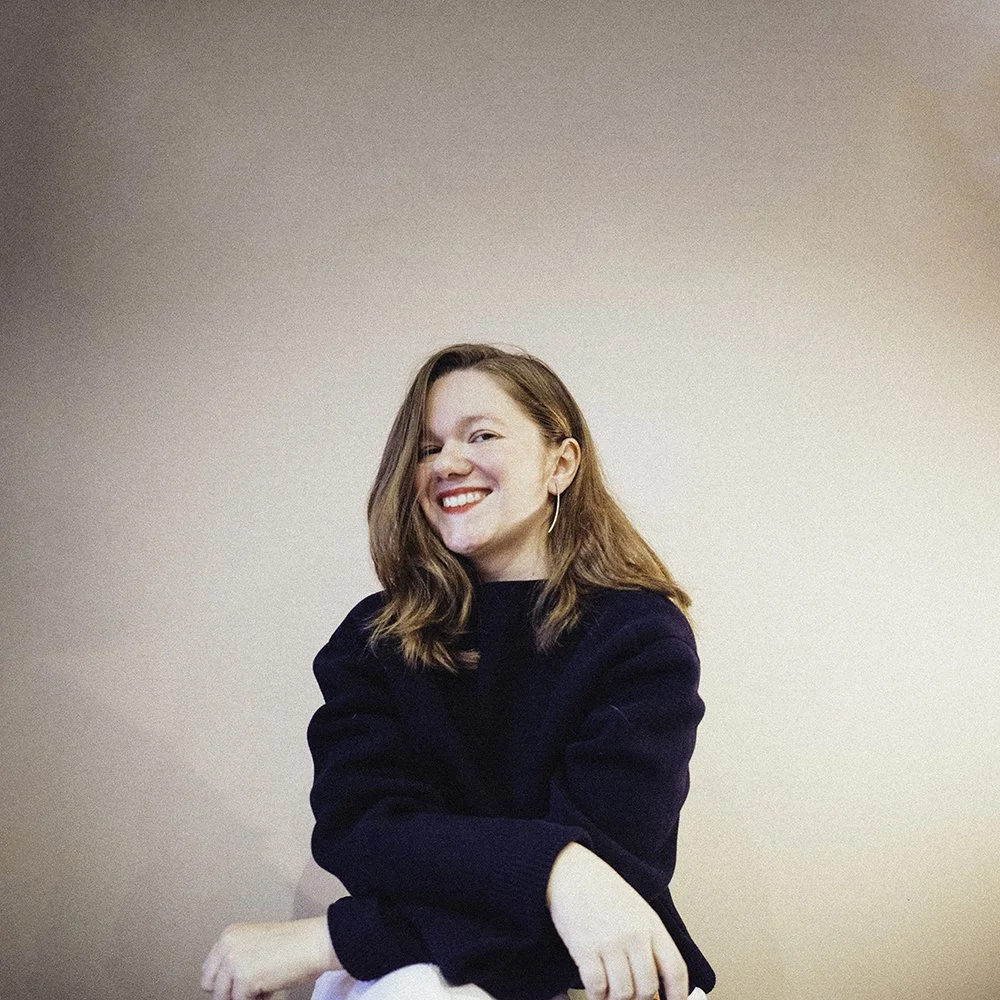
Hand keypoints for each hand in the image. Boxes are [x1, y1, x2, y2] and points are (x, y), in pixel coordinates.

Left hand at [200, 916, 339, 999]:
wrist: (313, 943)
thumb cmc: (294, 943)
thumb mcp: (256, 943)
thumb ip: (238, 957)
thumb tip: (225, 984)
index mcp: (230, 934)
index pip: (209, 970)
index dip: (224, 982)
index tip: (234, 987)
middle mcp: (228, 945)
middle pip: (210, 985)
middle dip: (229, 991)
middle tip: (251, 988)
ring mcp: (234, 961)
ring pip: (223, 997)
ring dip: (243, 996)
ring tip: (264, 985)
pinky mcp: (244, 978)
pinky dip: (257, 999)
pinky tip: (270, 987)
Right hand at [546, 843, 687, 999]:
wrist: (571, 872)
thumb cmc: (603, 891)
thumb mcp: (636, 910)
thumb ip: (649, 942)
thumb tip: (657, 983)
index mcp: (651, 924)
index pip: (675, 969)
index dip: (678, 994)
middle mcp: (634, 935)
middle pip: (647, 988)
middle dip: (640, 999)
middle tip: (631, 996)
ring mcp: (609, 942)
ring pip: (623, 993)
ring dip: (616, 999)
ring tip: (611, 992)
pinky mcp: (585, 949)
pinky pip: (597, 988)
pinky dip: (597, 996)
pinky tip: (596, 990)